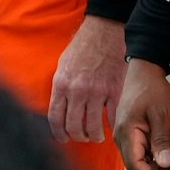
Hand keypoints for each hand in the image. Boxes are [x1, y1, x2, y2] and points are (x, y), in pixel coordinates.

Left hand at [48, 16, 125, 142]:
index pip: (55, 118)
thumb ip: (61, 88)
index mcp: (61, 85)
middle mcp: (77, 91)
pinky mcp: (114, 89)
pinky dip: (111, 125)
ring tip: (97, 136)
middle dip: (78, 136)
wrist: (104, 31)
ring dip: (95, 135)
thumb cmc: (83, 47)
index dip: (59, 133)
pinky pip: (112, 116)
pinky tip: (111, 127)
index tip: (64, 138)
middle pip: (74, 126)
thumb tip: (61, 108)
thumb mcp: (63, 66)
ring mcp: (97, 91)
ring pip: (93, 125)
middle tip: (83, 137)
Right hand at [115, 58, 169, 169]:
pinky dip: (150, 156)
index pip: (135, 165)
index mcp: (126, 133)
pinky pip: (138, 151)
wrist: (144, 72)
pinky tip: (165, 153)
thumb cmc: (153, 90)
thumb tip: (165, 164)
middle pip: (134, 166)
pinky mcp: (129, 133)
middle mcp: (120, 137)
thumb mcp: (162, 113)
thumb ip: (162, 139)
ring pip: (136, 160)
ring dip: (152, 166)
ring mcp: (123, 135)